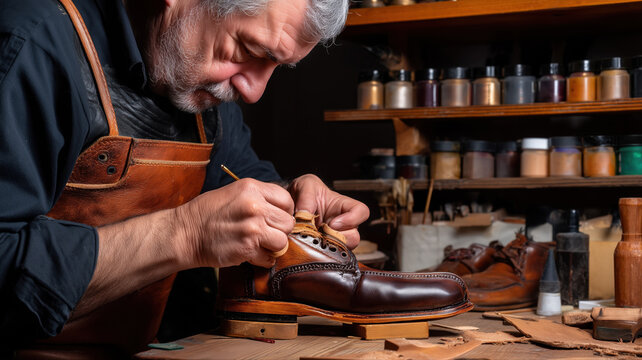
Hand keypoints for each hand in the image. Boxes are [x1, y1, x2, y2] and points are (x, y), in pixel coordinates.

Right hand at [175, 179, 294, 267]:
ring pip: (282, 241)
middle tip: (266, 234)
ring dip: (273, 246)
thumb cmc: (207, 213)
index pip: (286, 200)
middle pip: (287, 222)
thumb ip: (258, 197)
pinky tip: (250, 253)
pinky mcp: (247, 247)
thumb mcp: (234, 193)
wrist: (184, 233)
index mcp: (252, 188)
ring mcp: (252, 227)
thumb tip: (281, 209)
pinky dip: (262, 259)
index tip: (274, 219)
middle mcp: (255, 206)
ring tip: (259, 244)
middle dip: (279, 230)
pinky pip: (269, 258)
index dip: (283, 212)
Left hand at [288, 174, 368, 248]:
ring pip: (341, 250)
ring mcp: (334, 239)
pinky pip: (326, 257)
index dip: (352, 219)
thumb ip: (306, 197)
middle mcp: (343, 225)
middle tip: (319, 233)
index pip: (362, 212)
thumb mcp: (304, 186)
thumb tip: (305, 216)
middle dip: (335, 238)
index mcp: (344, 207)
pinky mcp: (324, 250)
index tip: (332, 222)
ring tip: (310, 238)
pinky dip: (316, 254)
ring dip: (325, 247)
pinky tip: (306, 245)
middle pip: (354, 238)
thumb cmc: (303, 193)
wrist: (289, 206)